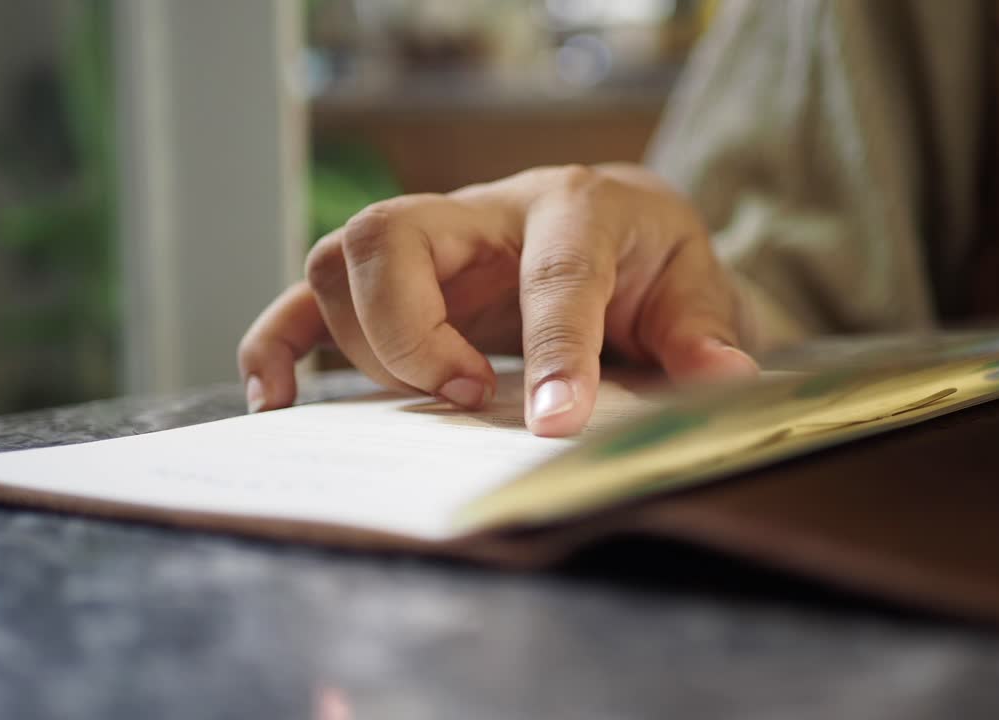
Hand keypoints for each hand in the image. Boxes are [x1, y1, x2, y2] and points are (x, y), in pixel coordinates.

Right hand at [238, 163, 758, 435]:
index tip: (555, 422)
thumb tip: (722, 378)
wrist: (617, 227)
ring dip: (365, 343)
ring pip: (342, 260)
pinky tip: (277, 397)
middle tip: (467, 395)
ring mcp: (431, 242)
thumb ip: (700, 331)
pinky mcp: (397, 280)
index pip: (554, 271)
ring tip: (427, 400)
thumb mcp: (694, 284)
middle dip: (412, 332)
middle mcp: (485, 212)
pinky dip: (280, 343)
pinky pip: (308, 297)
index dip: (555, 349)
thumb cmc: (650, 257)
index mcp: (574, 207)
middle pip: (394, 237)